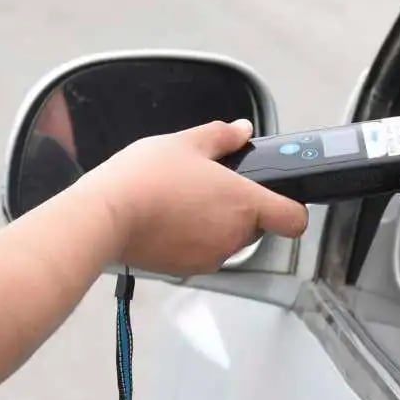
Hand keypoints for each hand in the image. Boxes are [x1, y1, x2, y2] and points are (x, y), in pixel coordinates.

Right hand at [82, 120, 308, 276]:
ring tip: (182, 200)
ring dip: (215, 222)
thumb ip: (221, 137)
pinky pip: (202, 251)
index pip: (294, 219)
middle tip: (210, 185)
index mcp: (244, 203)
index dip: (292, 206)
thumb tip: (242, 131)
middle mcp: (234, 236)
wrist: (104, 218)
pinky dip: (193, 238)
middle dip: (240, 207)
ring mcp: (211, 256)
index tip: (279, 195)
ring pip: (228, 239)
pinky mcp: (187, 269)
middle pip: (257, 225)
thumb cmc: (144, 179)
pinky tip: (168, 218)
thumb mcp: (185, 143)